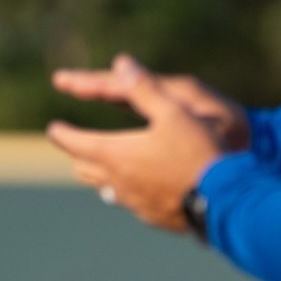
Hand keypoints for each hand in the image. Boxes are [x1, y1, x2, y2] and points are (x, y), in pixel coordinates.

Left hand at [46, 54, 225, 232]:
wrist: (227, 200)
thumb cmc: (199, 152)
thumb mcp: (173, 112)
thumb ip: (145, 89)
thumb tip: (123, 63)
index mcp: (115, 154)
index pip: (73, 143)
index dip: (61, 133)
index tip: (54, 128)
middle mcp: (117, 182)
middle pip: (84, 167)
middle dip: (79, 152)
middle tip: (78, 142)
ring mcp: (133, 203)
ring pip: (104, 188)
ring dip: (100, 173)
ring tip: (105, 163)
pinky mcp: (151, 217)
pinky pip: (129, 202)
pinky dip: (126, 190)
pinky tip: (139, 186)